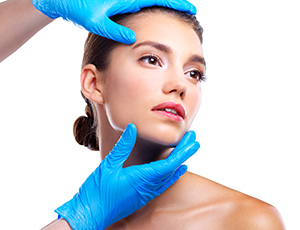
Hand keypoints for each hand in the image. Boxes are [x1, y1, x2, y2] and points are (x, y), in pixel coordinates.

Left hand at [32, 0, 196, 43]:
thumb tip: (133, 38)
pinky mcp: (120, 0)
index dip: (176, 3)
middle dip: (174, 3)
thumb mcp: (96, 22)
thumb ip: (115, 30)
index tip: (190, 9)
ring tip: (176, 15)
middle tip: (189, 13)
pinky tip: (155, 15)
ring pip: (150, 0)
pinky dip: (152, 7)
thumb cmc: (78, 8)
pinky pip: (141, 2)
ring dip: (164, 5)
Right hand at [55, 123, 199, 229]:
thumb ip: (123, 146)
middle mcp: (148, 187)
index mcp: (142, 177)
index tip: (192, 139)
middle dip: (185, 153)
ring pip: (170, 177)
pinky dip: (173, 175)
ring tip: (188, 151)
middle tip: (195, 140)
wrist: (91, 214)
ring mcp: (146, 194)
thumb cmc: (97, 191)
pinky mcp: (142, 197)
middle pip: (173, 168)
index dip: (183, 150)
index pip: (170, 163)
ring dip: (180, 162)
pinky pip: (163, 185)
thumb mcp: (109, 164)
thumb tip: (132, 128)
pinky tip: (177, 171)